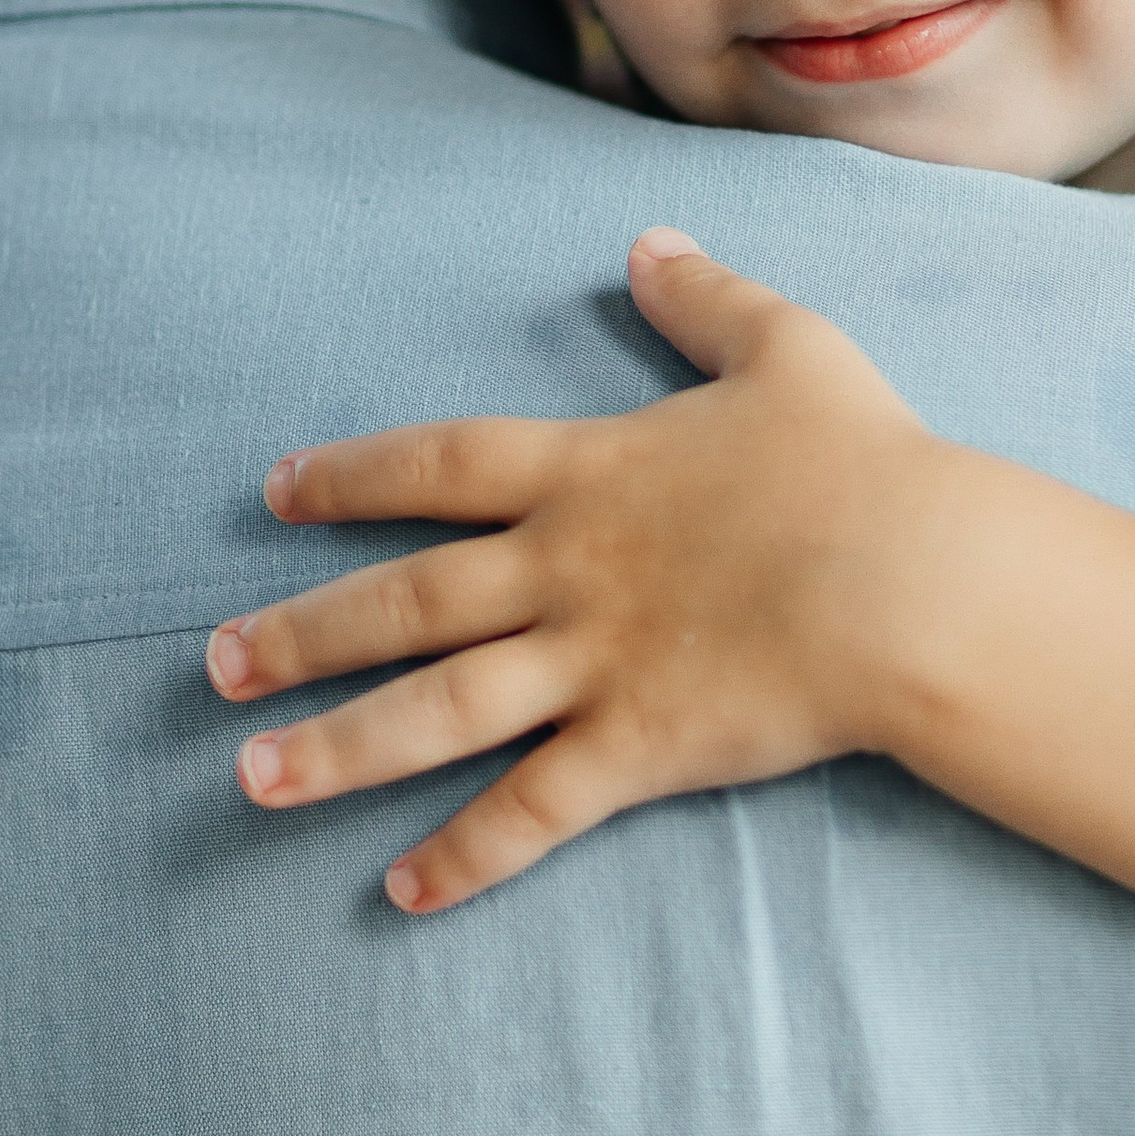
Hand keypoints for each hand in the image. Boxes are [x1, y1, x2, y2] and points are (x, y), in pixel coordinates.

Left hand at [209, 227, 1134, 1010]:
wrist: (920, 576)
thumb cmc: (865, 461)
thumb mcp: (788, 349)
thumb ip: (707, 299)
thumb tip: (651, 244)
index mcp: (591, 471)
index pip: (440, 465)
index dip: (353, 476)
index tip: (278, 493)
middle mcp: (568, 568)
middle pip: (407, 599)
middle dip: (301, 632)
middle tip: (214, 664)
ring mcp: (596, 662)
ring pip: (438, 709)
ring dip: (338, 746)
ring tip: (249, 780)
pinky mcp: (640, 747)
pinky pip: (536, 810)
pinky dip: (467, 854)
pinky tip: (402, 892)